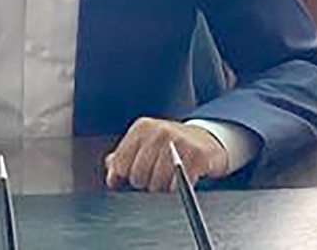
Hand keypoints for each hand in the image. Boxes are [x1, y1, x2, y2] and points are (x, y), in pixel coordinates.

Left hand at [104, 118, 228, 191]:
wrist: (205, 140)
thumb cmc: (168, 146)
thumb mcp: (143, 145)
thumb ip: (122, 158)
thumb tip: (111, 178)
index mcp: (142, 127)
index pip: (120, 163)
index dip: (123, 175)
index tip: (132, 175)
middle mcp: (159, 131)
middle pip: (137, 175)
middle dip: (143, 182)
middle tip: (153, 177)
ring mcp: (179, 142)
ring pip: (156, 183)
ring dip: (160, 188)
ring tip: (166, 179)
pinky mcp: (196, 156)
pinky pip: (177, 185)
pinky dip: (175, 188)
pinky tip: (178, 181)